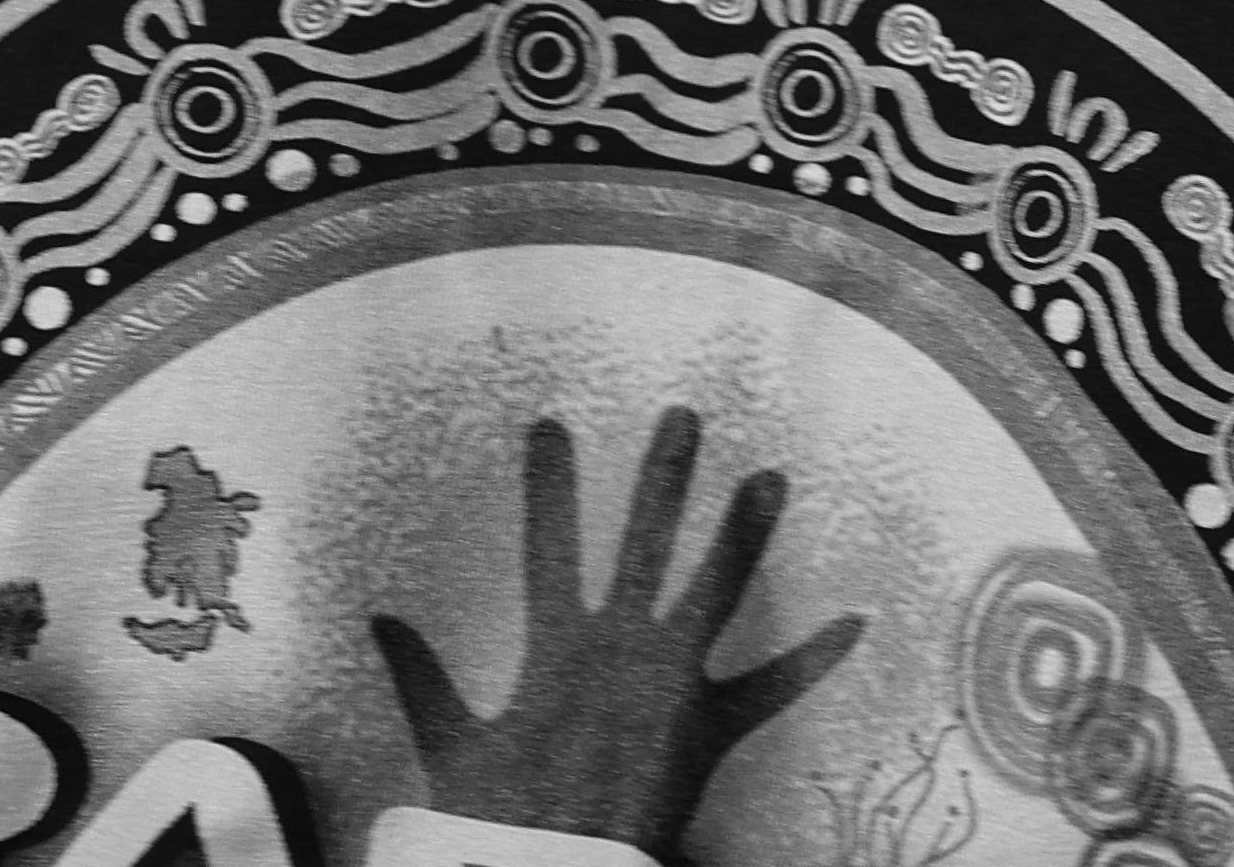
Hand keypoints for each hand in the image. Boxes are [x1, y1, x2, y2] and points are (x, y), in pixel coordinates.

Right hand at [372, 410, 866, 853]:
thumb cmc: (502, 818)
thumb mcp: (453, 748)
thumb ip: (420, 681)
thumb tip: (377, 619)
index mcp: (558, 648)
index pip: (548, 546)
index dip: (548, 486)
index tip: (550, 424)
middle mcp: (622, 649)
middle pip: (649, 544)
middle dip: (667, 478)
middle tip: (685, 415)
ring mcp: (671, 683)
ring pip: (716, 589)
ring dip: (745, 533)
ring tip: (772, 479)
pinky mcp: (708, 728)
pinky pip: (770, 690)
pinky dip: (814, 658)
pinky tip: (856, 623)